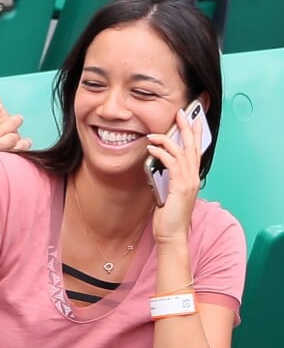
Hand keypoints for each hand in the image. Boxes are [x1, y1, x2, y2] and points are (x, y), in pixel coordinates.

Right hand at [0, 100, 26, 182]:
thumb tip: (0, 106)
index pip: (7, 127)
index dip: (14, 121)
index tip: (19, 118)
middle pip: (12, 141)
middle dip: (19, 134)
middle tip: (23, 131)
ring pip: (11, 154)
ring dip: (20, 147)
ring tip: (26, 142)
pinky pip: (2, 165)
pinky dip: (12, 159)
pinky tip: (15, 157)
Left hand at [146, 109, 202, 247]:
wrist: (172, 234)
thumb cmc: (168, 216)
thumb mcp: (167, 191)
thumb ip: (167, 176)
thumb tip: (158, 163)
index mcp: (191, 177)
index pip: (195, 151)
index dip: (195, 134)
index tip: (192, 120)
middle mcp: (193, 177)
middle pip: (193, 146)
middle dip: (187, 127)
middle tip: (181, 113)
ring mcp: (189, 182)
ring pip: (182, 152)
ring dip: (167, 139)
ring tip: (154, 134)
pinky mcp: (180, 187)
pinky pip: (172, 163)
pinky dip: (162, 153)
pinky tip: (152, 148)